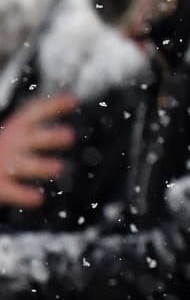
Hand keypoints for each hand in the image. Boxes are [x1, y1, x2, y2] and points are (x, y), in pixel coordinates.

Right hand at [0, 93, 76, 207]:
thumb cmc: (3, 150)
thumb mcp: (15, 132)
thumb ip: (35, 125)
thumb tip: (71, 100)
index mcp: (15, 128)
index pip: (34, 112)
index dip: (53, 105)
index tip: (72, 100)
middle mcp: (11, 143)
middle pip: (32, 138)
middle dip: (50, 137)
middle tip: (69, 136)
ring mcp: (3, 163)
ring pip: (24, 165)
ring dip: (41, 166)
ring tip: (57, 168)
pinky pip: (11, 191)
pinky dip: (23, 195)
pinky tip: (37, 199)